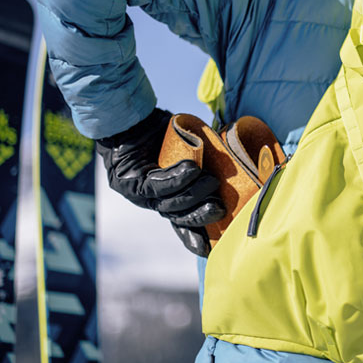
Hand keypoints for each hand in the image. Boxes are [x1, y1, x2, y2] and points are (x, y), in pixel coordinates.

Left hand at [95, 108, 224, 255]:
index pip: (181, 220)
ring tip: (210, 181)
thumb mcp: (189, 147)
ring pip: (167, 203)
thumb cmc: (160, 129)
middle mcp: (151, 199)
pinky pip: (155, 185)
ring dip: (192, 194)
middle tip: (220, 208)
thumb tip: (234, 165)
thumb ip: (206, 160)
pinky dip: (175, 179)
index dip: (194, 234)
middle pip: (177, 215)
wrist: (128, 113)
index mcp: (165, 195)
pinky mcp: (128, 181)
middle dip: (200, 215)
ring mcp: (137, 193)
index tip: (209, 248)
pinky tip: (192, 170)